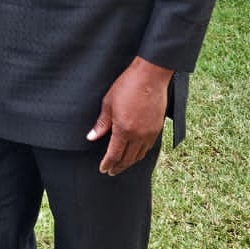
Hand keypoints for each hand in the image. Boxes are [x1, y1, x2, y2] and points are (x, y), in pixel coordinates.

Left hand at [86, 57, 172, 175]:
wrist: (150, 76)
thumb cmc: (127, 85)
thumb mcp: (108, 102)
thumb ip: (101, 124)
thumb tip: (91, 137)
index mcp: (124, 130)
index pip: (114, 154)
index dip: (108, 163)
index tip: (103, 169)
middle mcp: (138, 135)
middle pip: (127, 159)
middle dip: (118, 167)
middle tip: (111, 172)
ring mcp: (150, 133)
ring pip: (139, 155)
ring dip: (130, 162)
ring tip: (122, 165)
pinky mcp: (157, 129)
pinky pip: (148, 147)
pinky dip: (140, 154)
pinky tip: (136, 153)